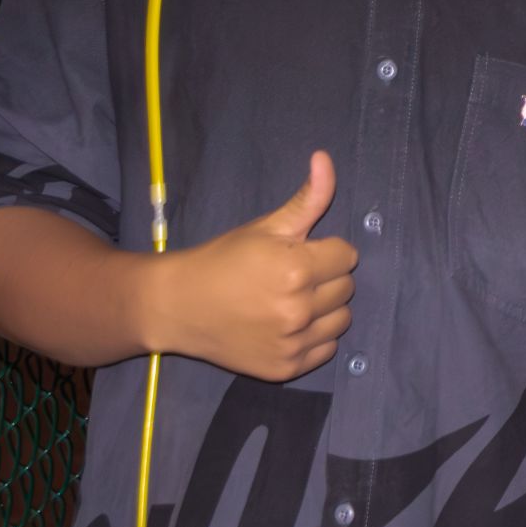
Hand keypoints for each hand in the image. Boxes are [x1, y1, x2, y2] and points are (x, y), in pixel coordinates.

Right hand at [147, 150, 357, 380]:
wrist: (178, 306)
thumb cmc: (223, 259)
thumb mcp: (266, 225)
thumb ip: (307, 197)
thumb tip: (326, 158)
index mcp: (297, 268)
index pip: (347, 256)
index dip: (326, 250)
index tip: (301, 252)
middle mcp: (299, 309)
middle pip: (346, 287)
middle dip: (326, 277)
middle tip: (292, 275)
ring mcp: (292, 343)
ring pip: (341, 319)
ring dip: (325, 309)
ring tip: (293, 300)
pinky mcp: (286, 368)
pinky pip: (327, 349)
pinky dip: (314, 338)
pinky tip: (288, 325)